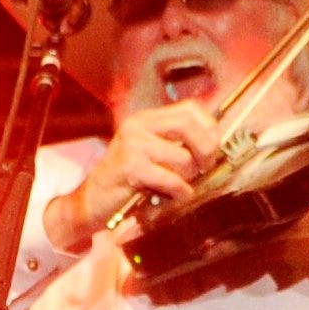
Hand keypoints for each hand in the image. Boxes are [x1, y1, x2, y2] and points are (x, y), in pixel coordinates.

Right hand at [47, 101, 217, 252]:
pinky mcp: (129, 165)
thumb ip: (177, 145)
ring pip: (183, 157)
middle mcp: (139, 125)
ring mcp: (132, 143)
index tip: (212, 150)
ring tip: (181, 185)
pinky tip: (174, 196)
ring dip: (189, 177)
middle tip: (205, 169)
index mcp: (147, 119)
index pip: (191, 109)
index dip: (209, 128)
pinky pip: (170, 178)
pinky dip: (179, 191)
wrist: (92, 200)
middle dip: (206, 150)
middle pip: (189, 125)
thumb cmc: (128, 182)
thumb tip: (216, 146)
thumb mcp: (153, 156)